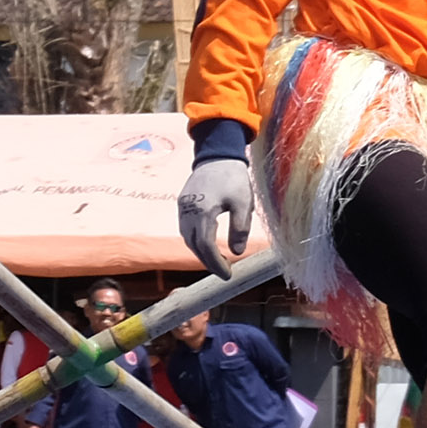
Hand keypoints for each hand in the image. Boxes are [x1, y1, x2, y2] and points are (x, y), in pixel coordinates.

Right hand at [177, 154, 258, 277]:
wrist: (217, 153)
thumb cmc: (233, 177)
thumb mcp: (243, 203)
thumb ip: (240, 228)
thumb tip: (237, 252)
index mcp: (203, 211)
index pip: (206, 246)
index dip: (216, 263)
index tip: (228, 274)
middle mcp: (188, 210)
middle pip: (194, 245)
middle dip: (208, 261)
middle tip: (224, 271)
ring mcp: (183, 206)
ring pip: (187, 237)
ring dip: (200, 251)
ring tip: (217, 259)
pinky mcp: (182, 202)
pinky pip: (185, 227)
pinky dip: (195, 239)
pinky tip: (207, 242)